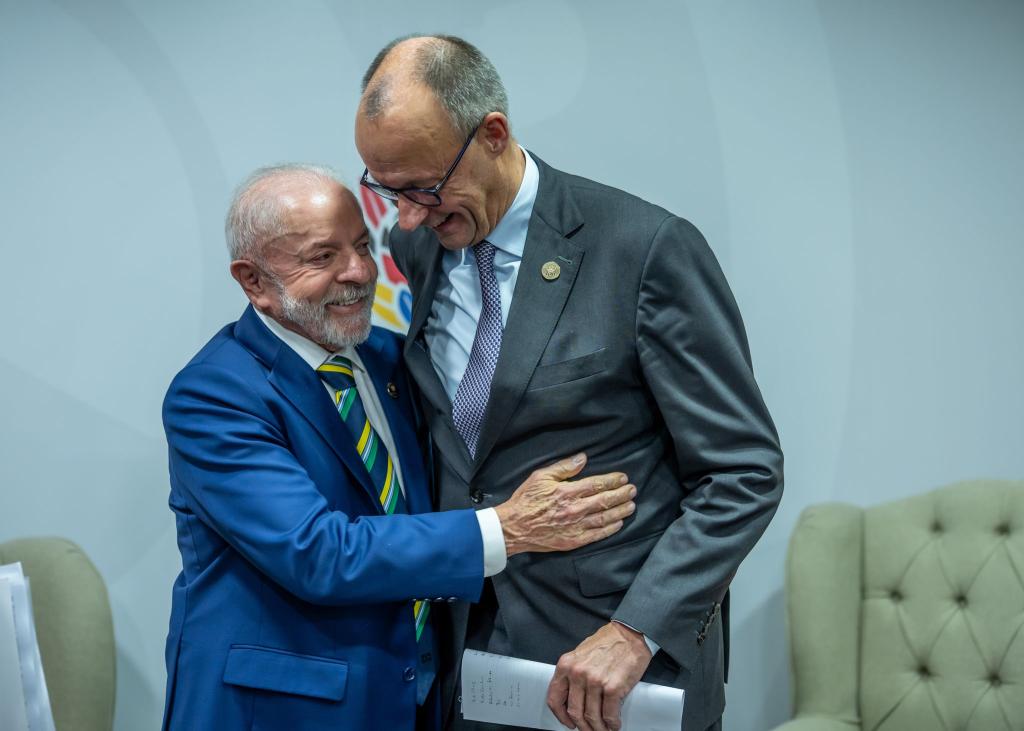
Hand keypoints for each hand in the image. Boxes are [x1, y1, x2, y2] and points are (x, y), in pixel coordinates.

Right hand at [494, 453, 635, 555]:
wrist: (513, 527)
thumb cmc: (525, 500)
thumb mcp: (540, 476)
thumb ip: (563, 467)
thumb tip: (583, 458)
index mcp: (567, 492)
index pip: (596, 484)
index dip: (612, 480)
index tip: (623, 478)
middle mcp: (574, 509)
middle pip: (604, 500)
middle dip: (621, 495)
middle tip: (633, 490)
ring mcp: (575, 526)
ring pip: (603, 518)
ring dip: (620, 511)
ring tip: (631, 506)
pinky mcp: (573, 540)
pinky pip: (596, 535)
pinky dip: (609, 529)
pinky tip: (618, 524)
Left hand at [546, 622, 652, 730]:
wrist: (630, 634)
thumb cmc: (608, 643)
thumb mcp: (581, 655)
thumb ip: (572, 674)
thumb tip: (571, 697)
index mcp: (566, 665)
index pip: (554, 698)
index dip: (561, 716)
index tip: (568, 722)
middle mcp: (577, 673)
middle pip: (574, 711)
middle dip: (582, 725)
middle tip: (589, 729)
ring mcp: (594, 681)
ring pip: (591, 716)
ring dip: (598, 727)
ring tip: (604, 728)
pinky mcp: (612, 687)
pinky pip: (609, 714)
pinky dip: (612, 723)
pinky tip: (614, 724)